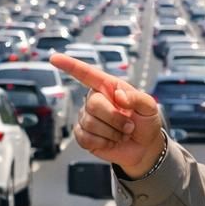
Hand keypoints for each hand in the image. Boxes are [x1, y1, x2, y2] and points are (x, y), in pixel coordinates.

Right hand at [49, 53, 164, 177]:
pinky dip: (103, 142)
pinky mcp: (83, 135)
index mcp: (108, 87)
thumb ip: (138, 98)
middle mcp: (95, 100)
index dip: (70, 65)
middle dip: (114, 119)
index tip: (54, 58)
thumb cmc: (146, 122)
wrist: (144, 147)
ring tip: (122, 133)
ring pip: (90, 123)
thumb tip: (118, 97)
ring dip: (112, 133)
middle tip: (129, 126)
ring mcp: (87, 117)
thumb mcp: (150, 107)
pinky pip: (85, 138)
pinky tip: (111, 141)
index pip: (86, 74)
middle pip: (93, 104)